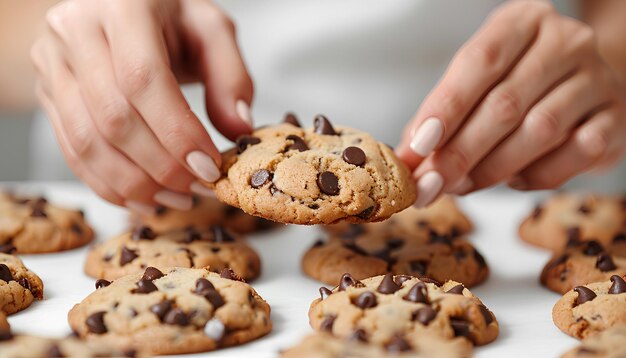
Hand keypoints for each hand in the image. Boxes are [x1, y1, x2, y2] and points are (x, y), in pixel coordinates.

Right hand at [31, 0, 252, 213]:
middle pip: (113, 118)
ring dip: (135, 184)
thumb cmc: (169, 17)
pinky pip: (71, 151)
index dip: (176, 132)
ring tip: (177, 199)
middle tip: (199, 189)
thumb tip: (239, 129)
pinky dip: (109, 184)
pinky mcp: (46, 93)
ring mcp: (53, 63)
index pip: (142, 79)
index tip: (209, 167)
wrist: (113, 5)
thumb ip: (231, 76)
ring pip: (87, 142)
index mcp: (121, 5)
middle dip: (161, 166)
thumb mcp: (210, 30)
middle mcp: (75, 30)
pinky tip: (144, 198)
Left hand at [396, 0, 625, 206]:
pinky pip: (575, 154)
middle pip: (505, 103)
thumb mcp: (477, 81)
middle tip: (432, 182)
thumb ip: (442, 114)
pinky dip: (537, 175)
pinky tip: (513, 181)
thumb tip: (410, 158)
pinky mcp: (616, 117)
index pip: (480, 60)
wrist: (581, 83)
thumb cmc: (516, 81)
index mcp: (523, 21)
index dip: (445, 106)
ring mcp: (596, 78)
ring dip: (492, 168)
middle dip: (461, 151)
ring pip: (539, 130)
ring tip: (462, 185)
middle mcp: (565, 41)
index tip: (418, 145)